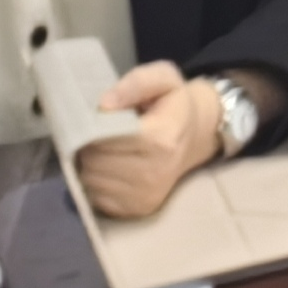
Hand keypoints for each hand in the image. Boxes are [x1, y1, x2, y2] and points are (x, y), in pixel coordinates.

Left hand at [73, 61, 220, 218]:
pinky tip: (112, 168)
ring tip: (107, 150)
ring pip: (91, 179)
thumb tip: (104, 105)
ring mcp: (146, 195)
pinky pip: (96, 196)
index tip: (101, 119)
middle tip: (101, 134)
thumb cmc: (175, 104)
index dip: (94, 128)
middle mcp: (155, 172)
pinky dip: (97, 181)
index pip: (105, 139)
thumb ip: (136, 83)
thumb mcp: (163, 77)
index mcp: (162, 138)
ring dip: (90, 164)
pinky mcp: (137, 209)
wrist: (198, 135)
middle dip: (89, 146)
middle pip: (94, 161)